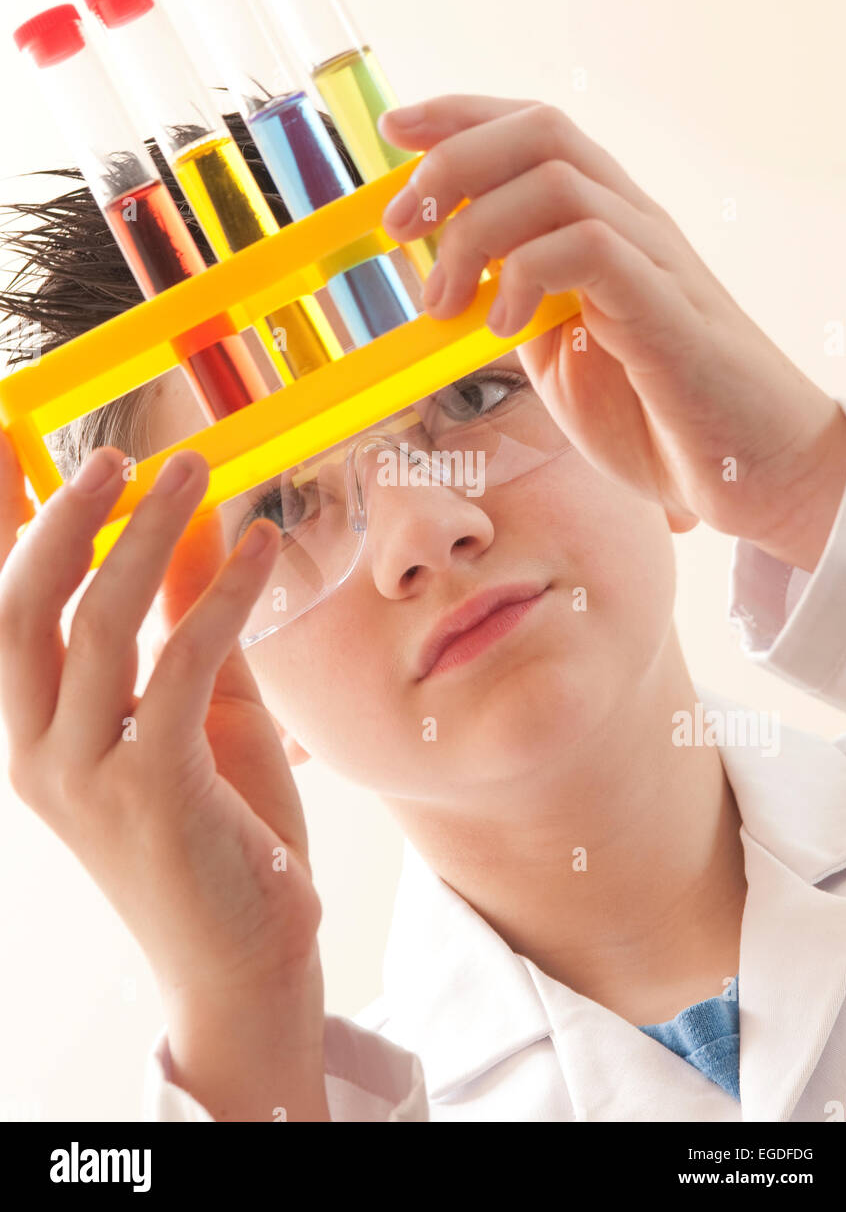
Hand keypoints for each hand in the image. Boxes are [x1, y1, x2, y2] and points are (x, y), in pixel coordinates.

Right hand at [0, 440, 327, 1117]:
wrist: (245, 962)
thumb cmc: (222, 835)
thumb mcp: (205, 710)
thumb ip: (188, 619)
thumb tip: (194, 523)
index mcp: (37, 732)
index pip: (2, 610)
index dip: (2, 522)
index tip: (6, 442)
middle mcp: (39, 753)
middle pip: (22, 607)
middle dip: (62, 517)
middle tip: (116, 454)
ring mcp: (87, 777)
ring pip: (98, 625)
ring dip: (146, 535)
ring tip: (193, 469)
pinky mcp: (153, 792)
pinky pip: (185, 664)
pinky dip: (224, 595)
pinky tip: (262, 547)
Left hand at [380, 95, 845, 571]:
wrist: (749, 466)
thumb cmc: (655, 413)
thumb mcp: (557, 355)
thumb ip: (512, 307)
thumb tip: (445, 286)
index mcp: (601, 225)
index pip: (532, 131)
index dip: (460, 117)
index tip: (395, 131)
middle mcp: (630, 222)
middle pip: (541, 130)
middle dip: (452, 162)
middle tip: (400, 228)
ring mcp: (652, 258)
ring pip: (559, 179)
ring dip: (476, 231)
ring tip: (445, 304)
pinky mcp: (666, 306)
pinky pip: (591, 246)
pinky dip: (526, 274)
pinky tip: (503, 327)